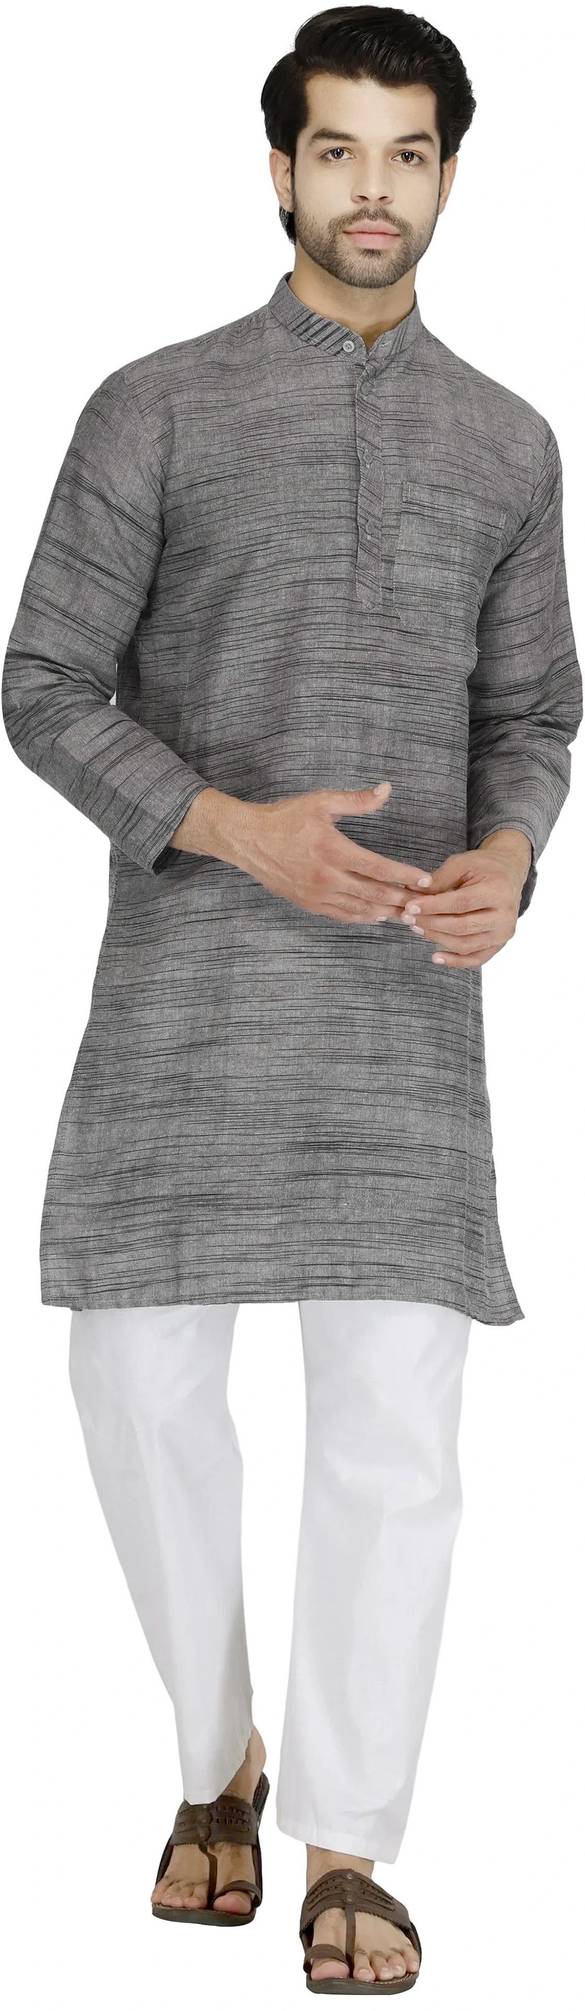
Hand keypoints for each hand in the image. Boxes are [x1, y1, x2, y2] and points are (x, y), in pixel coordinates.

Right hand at [202, 779, 432, 923]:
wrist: (249, 840)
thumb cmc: (285, 818)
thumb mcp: (321, 802)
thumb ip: (357, 801)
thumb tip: (387, 790)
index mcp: (332, 850)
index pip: (377, 868)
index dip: (404, 876)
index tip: (425, 880)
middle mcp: (326, 877)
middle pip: (373, 894)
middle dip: (402, 899)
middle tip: (424, 903)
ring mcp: (316, 894)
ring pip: (360, 909)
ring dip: (386, 912)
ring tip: (408, 914)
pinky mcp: (308, 904)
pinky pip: (342, 915)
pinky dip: (363, 917)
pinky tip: (378, 916)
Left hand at [400, 841, 529, 966]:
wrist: (508, 874)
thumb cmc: (483, 867)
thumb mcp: (462, 863)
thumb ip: (439, 879)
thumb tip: (413, 893)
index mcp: (497, 892)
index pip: (460, 904)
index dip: (433, 907)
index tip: (410, 906)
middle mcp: (505, 916)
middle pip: (461, 927)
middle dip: (431, 923)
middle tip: (408, 918)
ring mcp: (503, 934)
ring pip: (465, 945)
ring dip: (437, 939)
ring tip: (417, 928)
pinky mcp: (498, 945)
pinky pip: (475, 959)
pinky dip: (454, 961)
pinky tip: (435, 956)